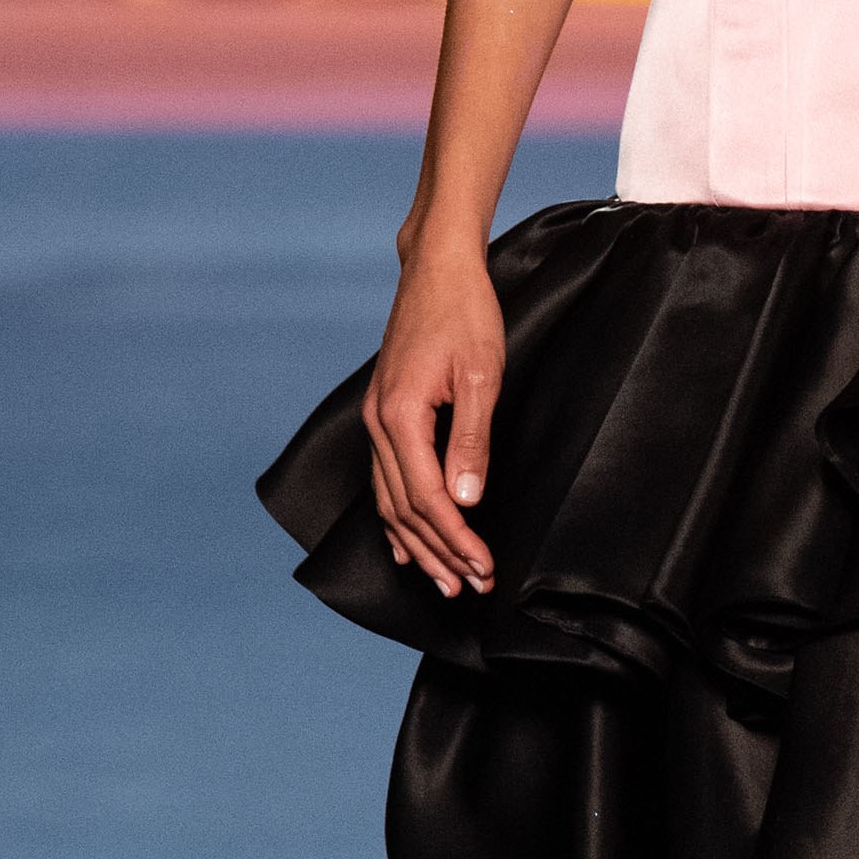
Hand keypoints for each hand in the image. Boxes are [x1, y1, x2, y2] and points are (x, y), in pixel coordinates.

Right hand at [364, 245, 503, 597]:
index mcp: (400, 417)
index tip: (482, 568)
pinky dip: (395, 519)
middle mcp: (379, 424)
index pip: (426, 499)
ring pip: (390, 501)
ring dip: (418, 545)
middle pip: (403, 510)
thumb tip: (466, 498)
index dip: (455, 540)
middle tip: (469, 588)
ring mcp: (376, 420)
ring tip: (444, 580)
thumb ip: (472, 439)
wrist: (436, 270)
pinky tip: (404, 545)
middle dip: (438, 554)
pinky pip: (384, 480)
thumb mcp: (482, 374)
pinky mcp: (384, 415)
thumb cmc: (464, 314)